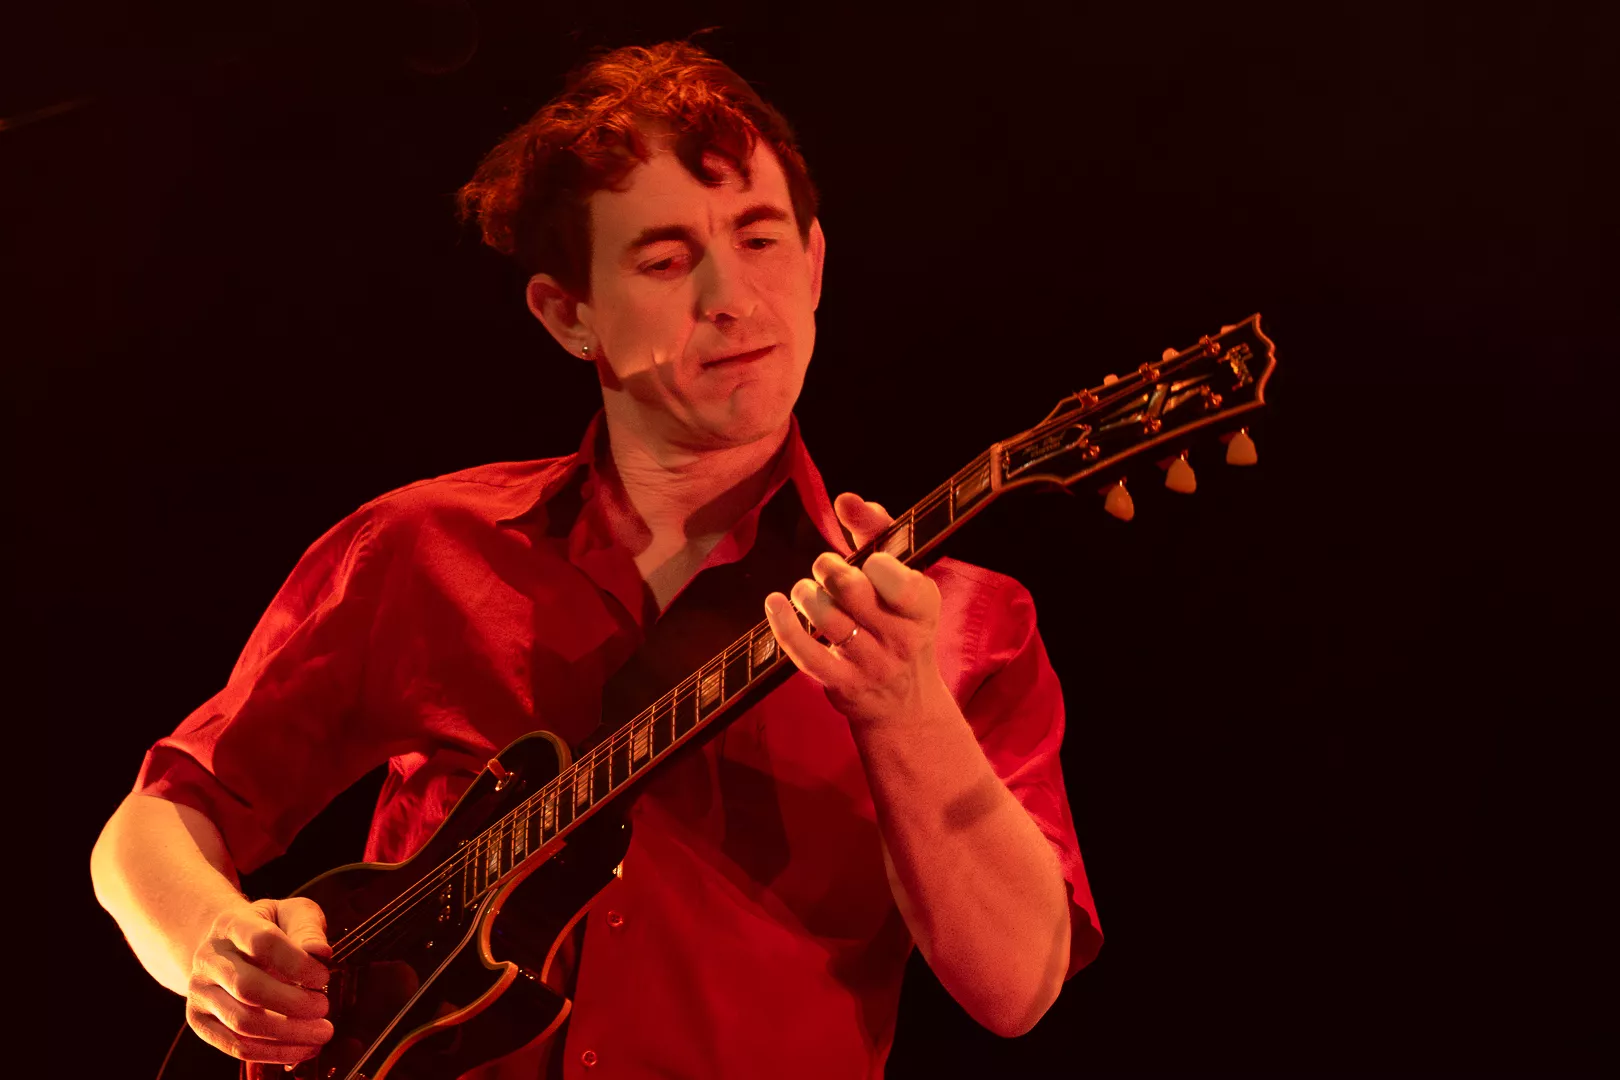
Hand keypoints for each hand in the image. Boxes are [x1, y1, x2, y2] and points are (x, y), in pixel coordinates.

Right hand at [186, 897, 333, 1064]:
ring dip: (287, 1033)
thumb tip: (320, 952)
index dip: (297, 962)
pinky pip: (235, 1046)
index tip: (322, 976)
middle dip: (292, 1003)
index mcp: (232, 925)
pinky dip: (273, 1052)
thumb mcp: (291, 914)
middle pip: (247, 987)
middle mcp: (209, 959)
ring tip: (321, 1032)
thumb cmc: (269, 929)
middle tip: (323, 1007)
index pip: (262, 942)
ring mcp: (200, 992)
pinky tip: (302, 1048)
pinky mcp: (201, 1021)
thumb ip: (307, 928)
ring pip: (241, 1022)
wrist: (230, 947)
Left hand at [764, 492, 953, 728]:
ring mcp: (871, 664)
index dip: (874, 564)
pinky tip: (775, 603)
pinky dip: (783, 622)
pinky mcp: (841, 683)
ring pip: (825, 617)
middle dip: (828, 568)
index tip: (867, 562)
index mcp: (922, 606)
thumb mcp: (903, 578)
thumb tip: (846, 499)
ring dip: (806, 593)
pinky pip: (803, 651)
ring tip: (807, 591)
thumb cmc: (898, 621)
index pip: (897, 578)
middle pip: (851, 590)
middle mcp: (901, 637)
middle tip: (825, 567)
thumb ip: (877, 532)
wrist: (906, 701)